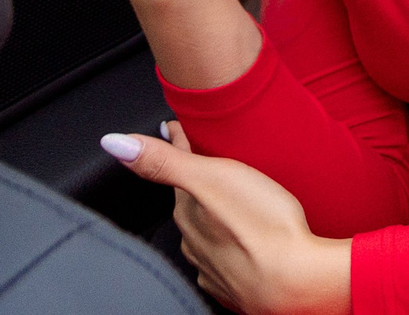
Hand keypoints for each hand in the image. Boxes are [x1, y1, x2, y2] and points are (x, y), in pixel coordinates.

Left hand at [104, 123, 350, 313]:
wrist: (294, 282)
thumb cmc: (261, 227)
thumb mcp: (213, 179)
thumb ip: (165, 162)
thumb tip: (113, 142)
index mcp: (187, 212)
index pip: (177, 168)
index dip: (179, 143)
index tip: (174, 125)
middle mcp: (193, 241)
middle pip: (189, 203)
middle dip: (195, 182)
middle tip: (205, 160)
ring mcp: (213, 265)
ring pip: (204, 234)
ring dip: (211, 216)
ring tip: (227, 199)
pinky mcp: (235, 283)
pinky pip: (222, 259)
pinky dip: (226, 244)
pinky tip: (239, 240)